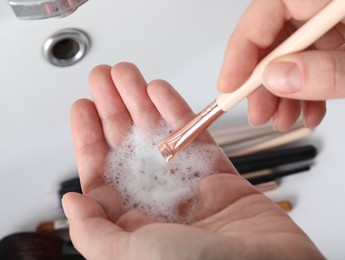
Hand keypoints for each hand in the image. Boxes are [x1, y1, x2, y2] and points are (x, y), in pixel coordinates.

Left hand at [62, 62, 323, 258]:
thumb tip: (71, 203)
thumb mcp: (127, 257)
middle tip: (105, 77)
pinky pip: (196, 137)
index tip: (83, 107)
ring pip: (161, 137)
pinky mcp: (221, 177)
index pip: (101, 175)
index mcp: (131, 227)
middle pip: (128, 148)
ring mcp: (190, 189)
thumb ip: (93, 232)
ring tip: (128, 75)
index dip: (89, 139)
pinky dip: (178, 112)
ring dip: (142, 102)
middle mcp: (158, 206)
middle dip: (114, 109)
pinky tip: (161, 91)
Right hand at [218, 0, 344, 130]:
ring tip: (280, 119)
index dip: (246, 43)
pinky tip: (307, 112)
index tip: (232, 81)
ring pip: (297, 51)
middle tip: (256, 110)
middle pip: (282, 30)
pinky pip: (318, 62)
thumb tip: (280, 77)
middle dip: (263, 75)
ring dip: (282, 90)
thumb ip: (338, 73)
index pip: (278, 4)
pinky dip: (307, 91)